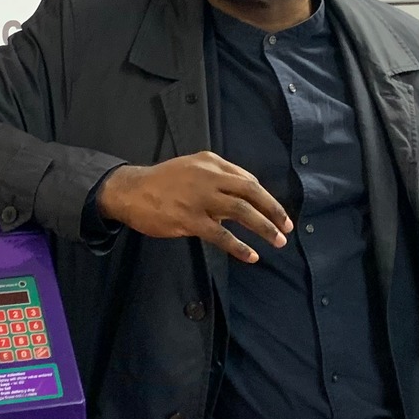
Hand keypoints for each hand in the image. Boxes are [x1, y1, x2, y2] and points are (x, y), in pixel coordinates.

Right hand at [96, 154, 291, 263]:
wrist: (131, 191)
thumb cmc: (163, 182)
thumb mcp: (192, 169)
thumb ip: (217, 180)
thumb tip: (243, 200)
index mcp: (211, 163)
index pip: (247, 179)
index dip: (265, 198)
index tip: (276, 212)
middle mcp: (209, 177)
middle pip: (251, 192)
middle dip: (273, 210)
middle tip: (288, 226)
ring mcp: (200, 198)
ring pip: (241, 211)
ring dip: (264, 227)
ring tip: (278, 241)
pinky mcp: (189, 219)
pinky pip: (221, 235)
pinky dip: (239, 246)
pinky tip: (251, 256)